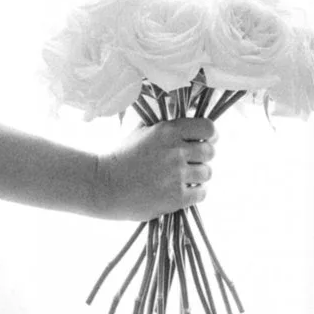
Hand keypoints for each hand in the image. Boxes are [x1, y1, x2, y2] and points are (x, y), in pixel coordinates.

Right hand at [102, 116, 216, 221]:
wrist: (104, 186)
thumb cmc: (121, 157)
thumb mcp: (141, 131)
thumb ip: (164, 124)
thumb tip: (184, 117)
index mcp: (168, 131)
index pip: (208, 128)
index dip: (210, 135)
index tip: (205, 141)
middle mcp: (176, 151)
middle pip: (210, 152)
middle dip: (202, 157)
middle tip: (189, 162)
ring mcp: (177, 175)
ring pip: (207, 173)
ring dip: (197, 176)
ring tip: (182, 178)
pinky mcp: (177, 197)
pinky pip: (202, 193)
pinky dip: (195, 192)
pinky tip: (181, 191)